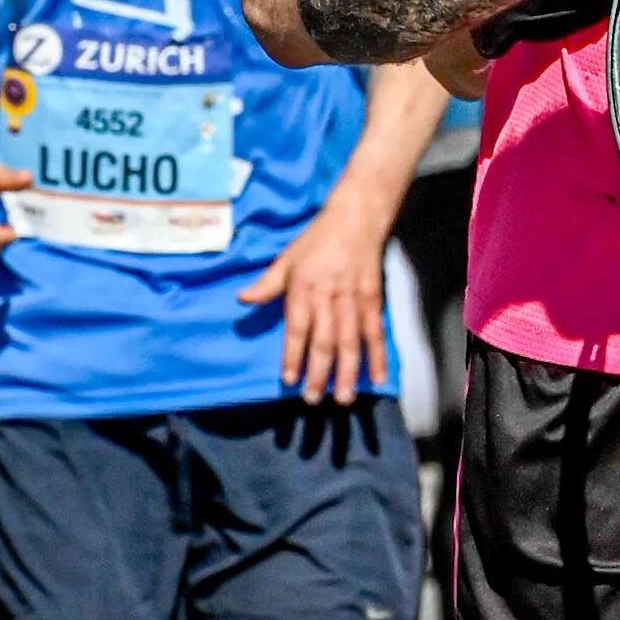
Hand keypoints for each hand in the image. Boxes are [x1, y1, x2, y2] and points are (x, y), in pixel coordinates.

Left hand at [258, 184, 396, 402]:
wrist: (356, 219)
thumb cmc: (317, 240)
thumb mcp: (287, 258)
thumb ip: (267, 284)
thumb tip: (242, 299)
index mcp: (304, 287)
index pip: (297, 327)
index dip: (293, 354)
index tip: (289, 378)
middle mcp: (329, 296)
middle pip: (324, 341)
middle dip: (319, 373)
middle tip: (313, 399)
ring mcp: (354, 300)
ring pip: (350, 342)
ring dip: (347, 372)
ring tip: (343, 397)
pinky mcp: (373, 300)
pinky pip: (375, 332)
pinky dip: (377, 356)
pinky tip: (376, 378)